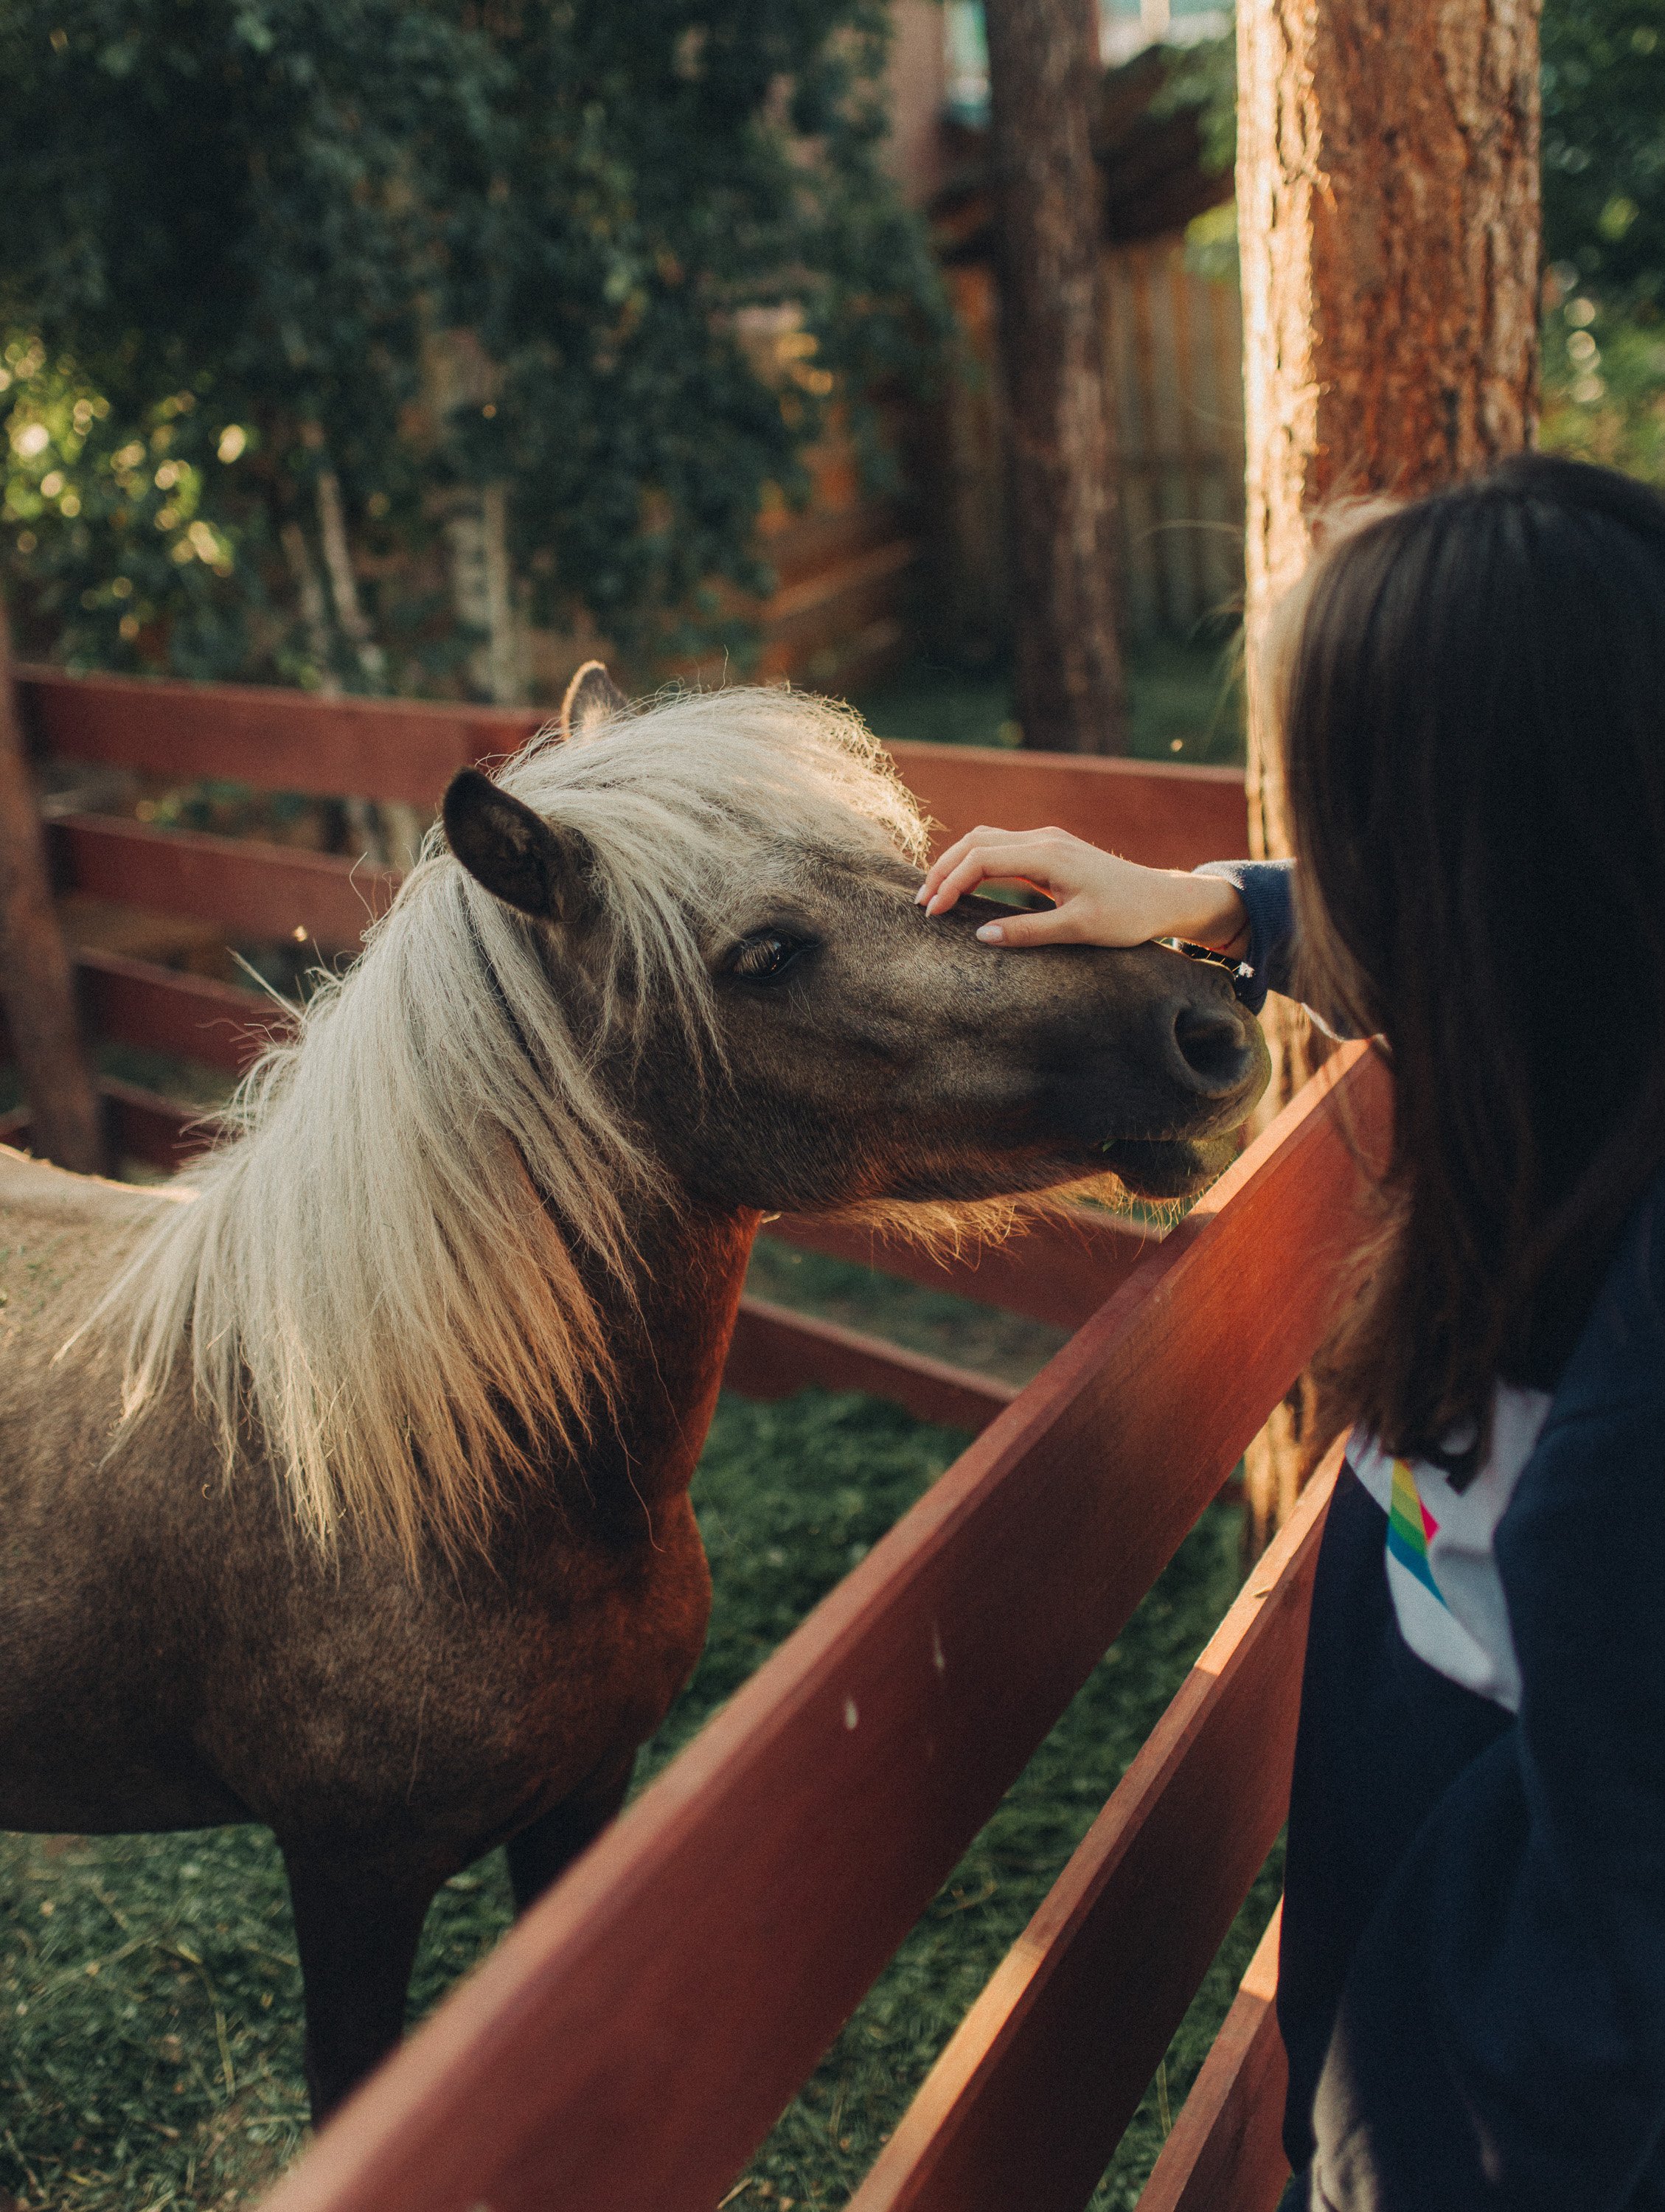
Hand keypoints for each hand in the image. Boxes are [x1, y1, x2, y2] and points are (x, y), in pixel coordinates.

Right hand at [915, 826, 1248, 954]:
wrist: (1161, 898)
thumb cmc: (1126, 916)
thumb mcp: (1078, 930)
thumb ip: (1028, 932)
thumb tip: (980, 935)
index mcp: (1048, 855)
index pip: (981, 860)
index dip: (950, 884)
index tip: (931, 913)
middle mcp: (1043, 839)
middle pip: (976, 842)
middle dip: (943, 870)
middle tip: (921, 904)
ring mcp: (1046, 840)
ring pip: (986, 840)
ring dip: (956, 863)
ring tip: (935, 893)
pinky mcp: (1050, 849)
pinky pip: (1001, 846)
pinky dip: (975, 862)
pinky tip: (963, 884)